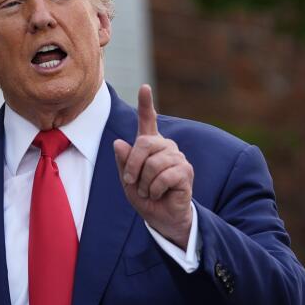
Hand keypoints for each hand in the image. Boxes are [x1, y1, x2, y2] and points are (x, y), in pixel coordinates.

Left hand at [112, 85, 193, 248]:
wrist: (161, 217)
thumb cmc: (145, 197)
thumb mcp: (127, 180)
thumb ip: (123, 163)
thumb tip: (119, 143)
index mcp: (150, 145)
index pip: (148, 121)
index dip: (146, 104)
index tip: (144, 87)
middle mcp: (165, 147)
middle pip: (144, 144)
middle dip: (132, 166)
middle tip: (132, 183)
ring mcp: (178, 157)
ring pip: (153, 163)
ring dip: (144, 183)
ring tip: (149, 191)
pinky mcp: (186, 171)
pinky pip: (164, 176)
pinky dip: (155, 189)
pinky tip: (159, 194)